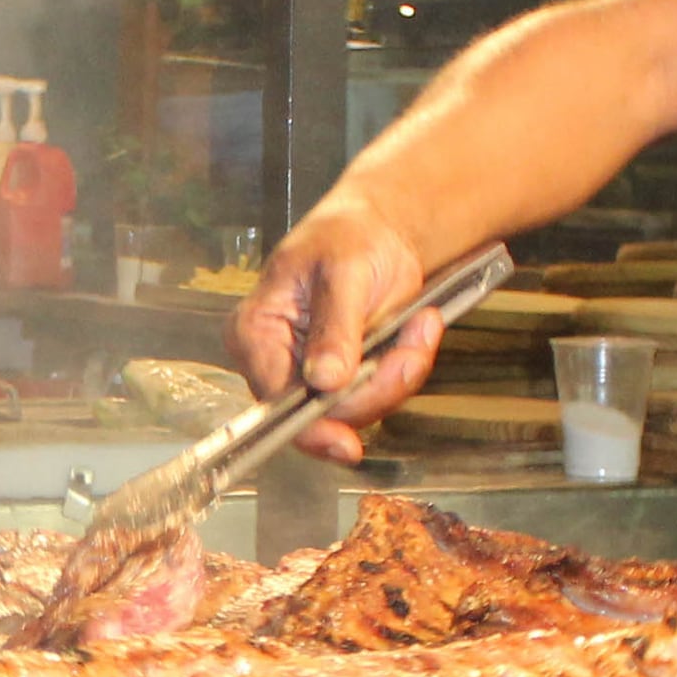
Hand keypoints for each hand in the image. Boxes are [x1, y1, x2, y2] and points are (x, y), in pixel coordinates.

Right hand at [232, 192, 443, 461]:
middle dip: (377, 385)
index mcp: (254, 334)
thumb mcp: (341, 272)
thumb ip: (333, 328)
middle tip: (415, 342)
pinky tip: (419, 331)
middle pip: (322, 413)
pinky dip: (407, 367)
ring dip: (399, 373)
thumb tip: (323, 379)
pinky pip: (380, 396)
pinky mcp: (346, 382)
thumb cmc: (346, 237)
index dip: (311, 425)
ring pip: (358, 410)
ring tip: (421, 325)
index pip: (274, 398)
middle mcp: (276, 365)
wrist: (378, 232)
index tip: (346, 443)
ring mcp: (312, 378)